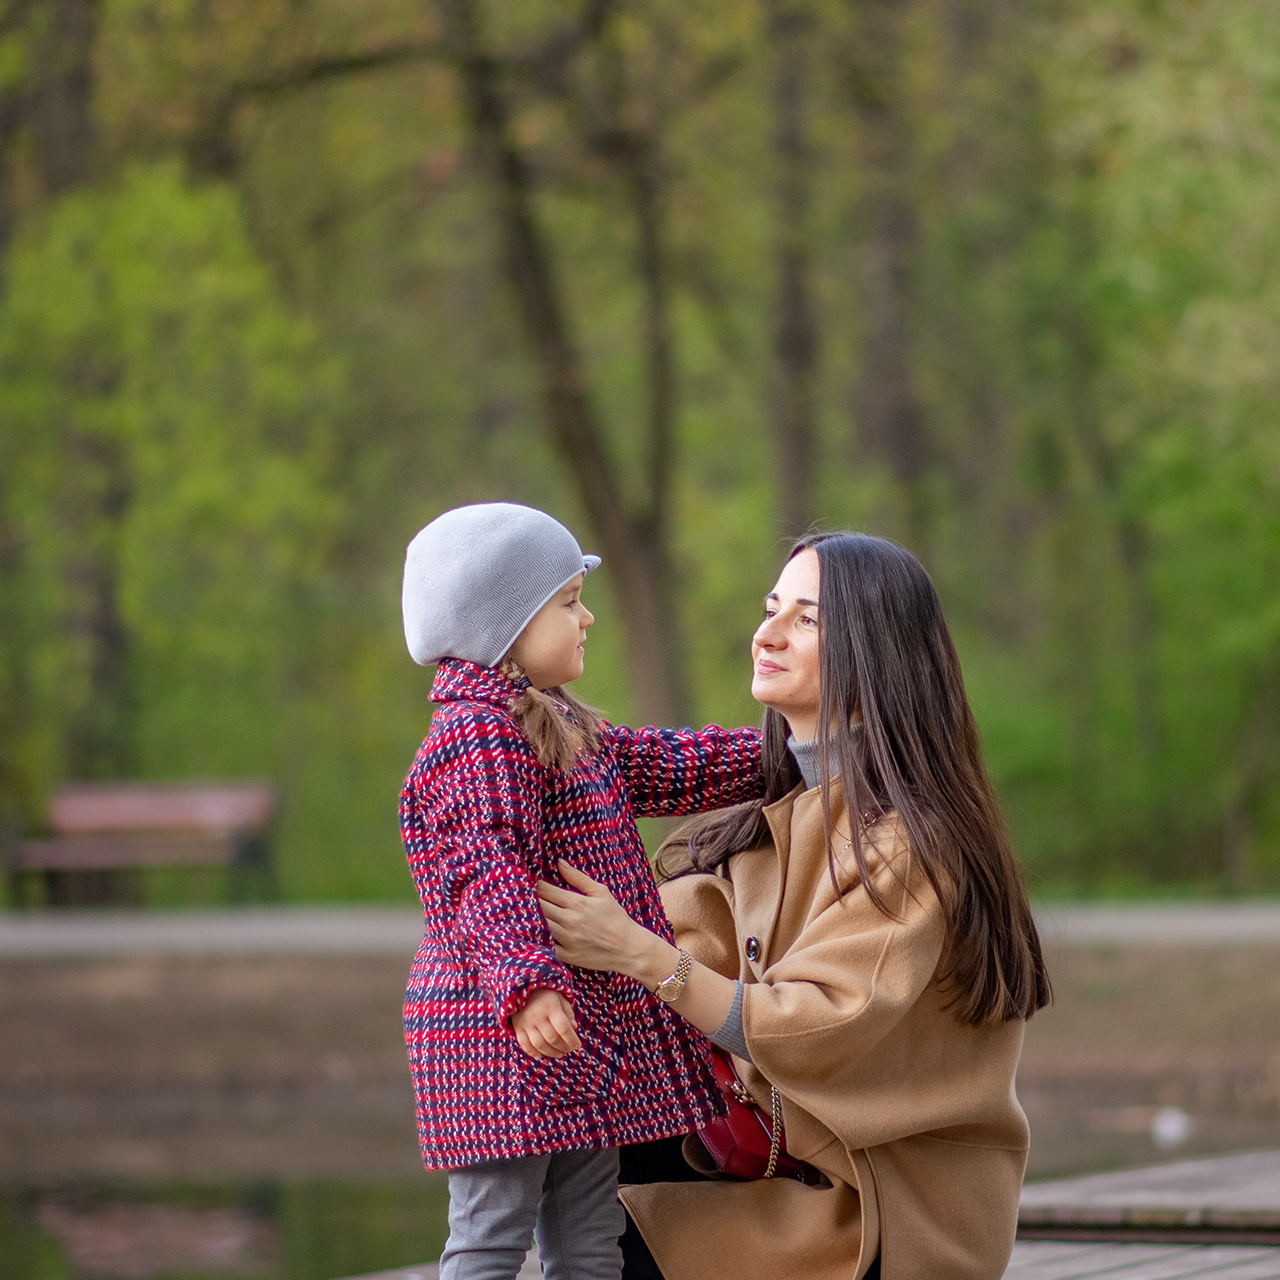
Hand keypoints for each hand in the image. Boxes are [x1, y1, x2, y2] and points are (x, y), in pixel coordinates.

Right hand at [511, 988, 580, 1059]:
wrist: (521, 985)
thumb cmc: (545, 992)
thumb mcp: (559, 996)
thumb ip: (567, 1012)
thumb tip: (574, 1028)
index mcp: (550, 1007)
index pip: (563, 1028)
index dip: (572, 1039)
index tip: (578, 1045)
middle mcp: (538, 1015)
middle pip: (552, 1038)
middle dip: (563, 1047)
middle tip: (569, 1050)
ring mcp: (526, 1022)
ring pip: (539, 1044)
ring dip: (550, 1052)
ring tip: (559, 1054)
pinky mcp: (517, 1026)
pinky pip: (524, 1043)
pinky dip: (532, 1052)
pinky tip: (540, 1056)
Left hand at [537, 860, 655, 976]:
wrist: (628, 948)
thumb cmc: (616, 917)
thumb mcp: (601, 893)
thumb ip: (578, 878)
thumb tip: (559, 863)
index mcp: (577, 903)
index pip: (545, 891)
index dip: (536, 886)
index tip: (533, 884)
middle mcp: (569, 921)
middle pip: (538, 907)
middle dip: (532, 900)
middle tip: (528, 896)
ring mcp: (567, 940)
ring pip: (539, 925)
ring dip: (534, 918)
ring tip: (532, 913)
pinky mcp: (567, 955)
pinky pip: (546, 945)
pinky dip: (541, 938)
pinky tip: (541, 932)